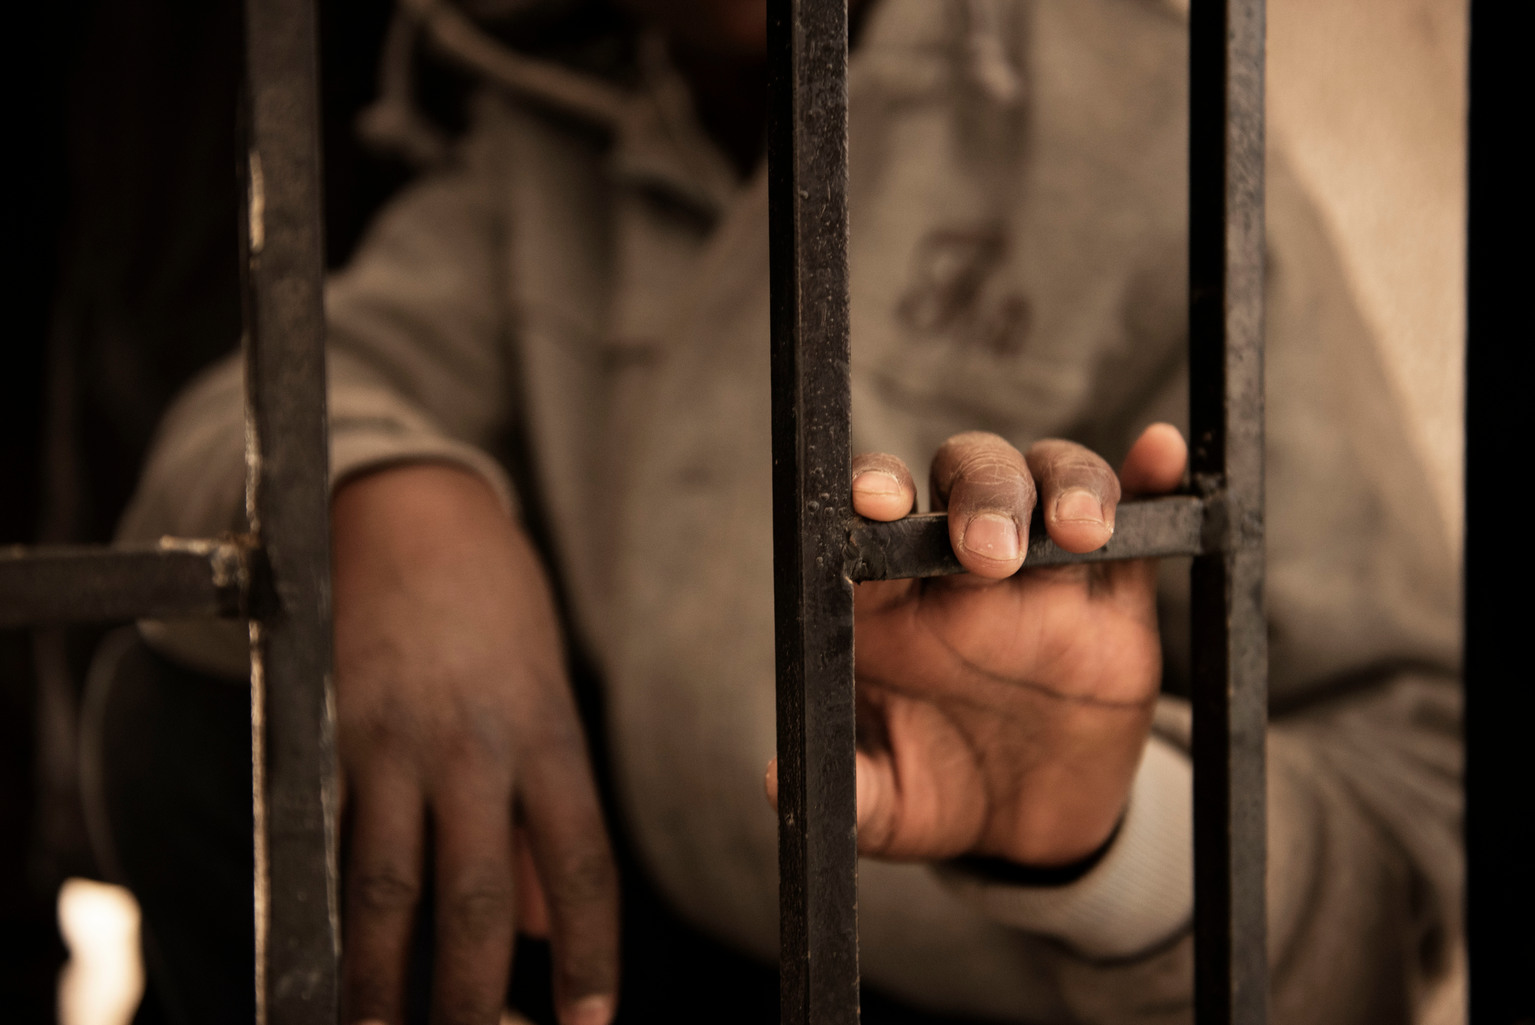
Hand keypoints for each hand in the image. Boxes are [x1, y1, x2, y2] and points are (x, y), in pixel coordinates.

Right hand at [331, 465, 617, 1024]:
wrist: (408, 515)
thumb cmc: (494, 613)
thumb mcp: (546, 697)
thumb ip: (547, 815)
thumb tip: (553, 929)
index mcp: (546, 734)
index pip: (581, 865)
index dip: (590, 955)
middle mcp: (474, 746)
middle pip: (479, 898)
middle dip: (477, 998)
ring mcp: (393, 744)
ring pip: (386, 891)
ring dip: (383, 986)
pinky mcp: (327, 740)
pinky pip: (326, 849)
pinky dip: (325, 920)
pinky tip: (324, 974)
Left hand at [770, 424, 1185, 867]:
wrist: (1031, 828)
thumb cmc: (938, 793)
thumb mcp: (890, 806)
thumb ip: (848, 790)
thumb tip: (778, 784)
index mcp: (894, 600)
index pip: (877, 519)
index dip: (874, 492)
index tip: (878, 502)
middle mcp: (964, 568)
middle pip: (970, 477)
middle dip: (981, 493)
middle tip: (990, 554)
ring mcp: (1046, 573)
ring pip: (1054, 481)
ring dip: (1069, 485)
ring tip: (1080, 530)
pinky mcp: (1115, 596)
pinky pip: (1141, 525)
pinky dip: (1150, 480)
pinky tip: (1162, 453)